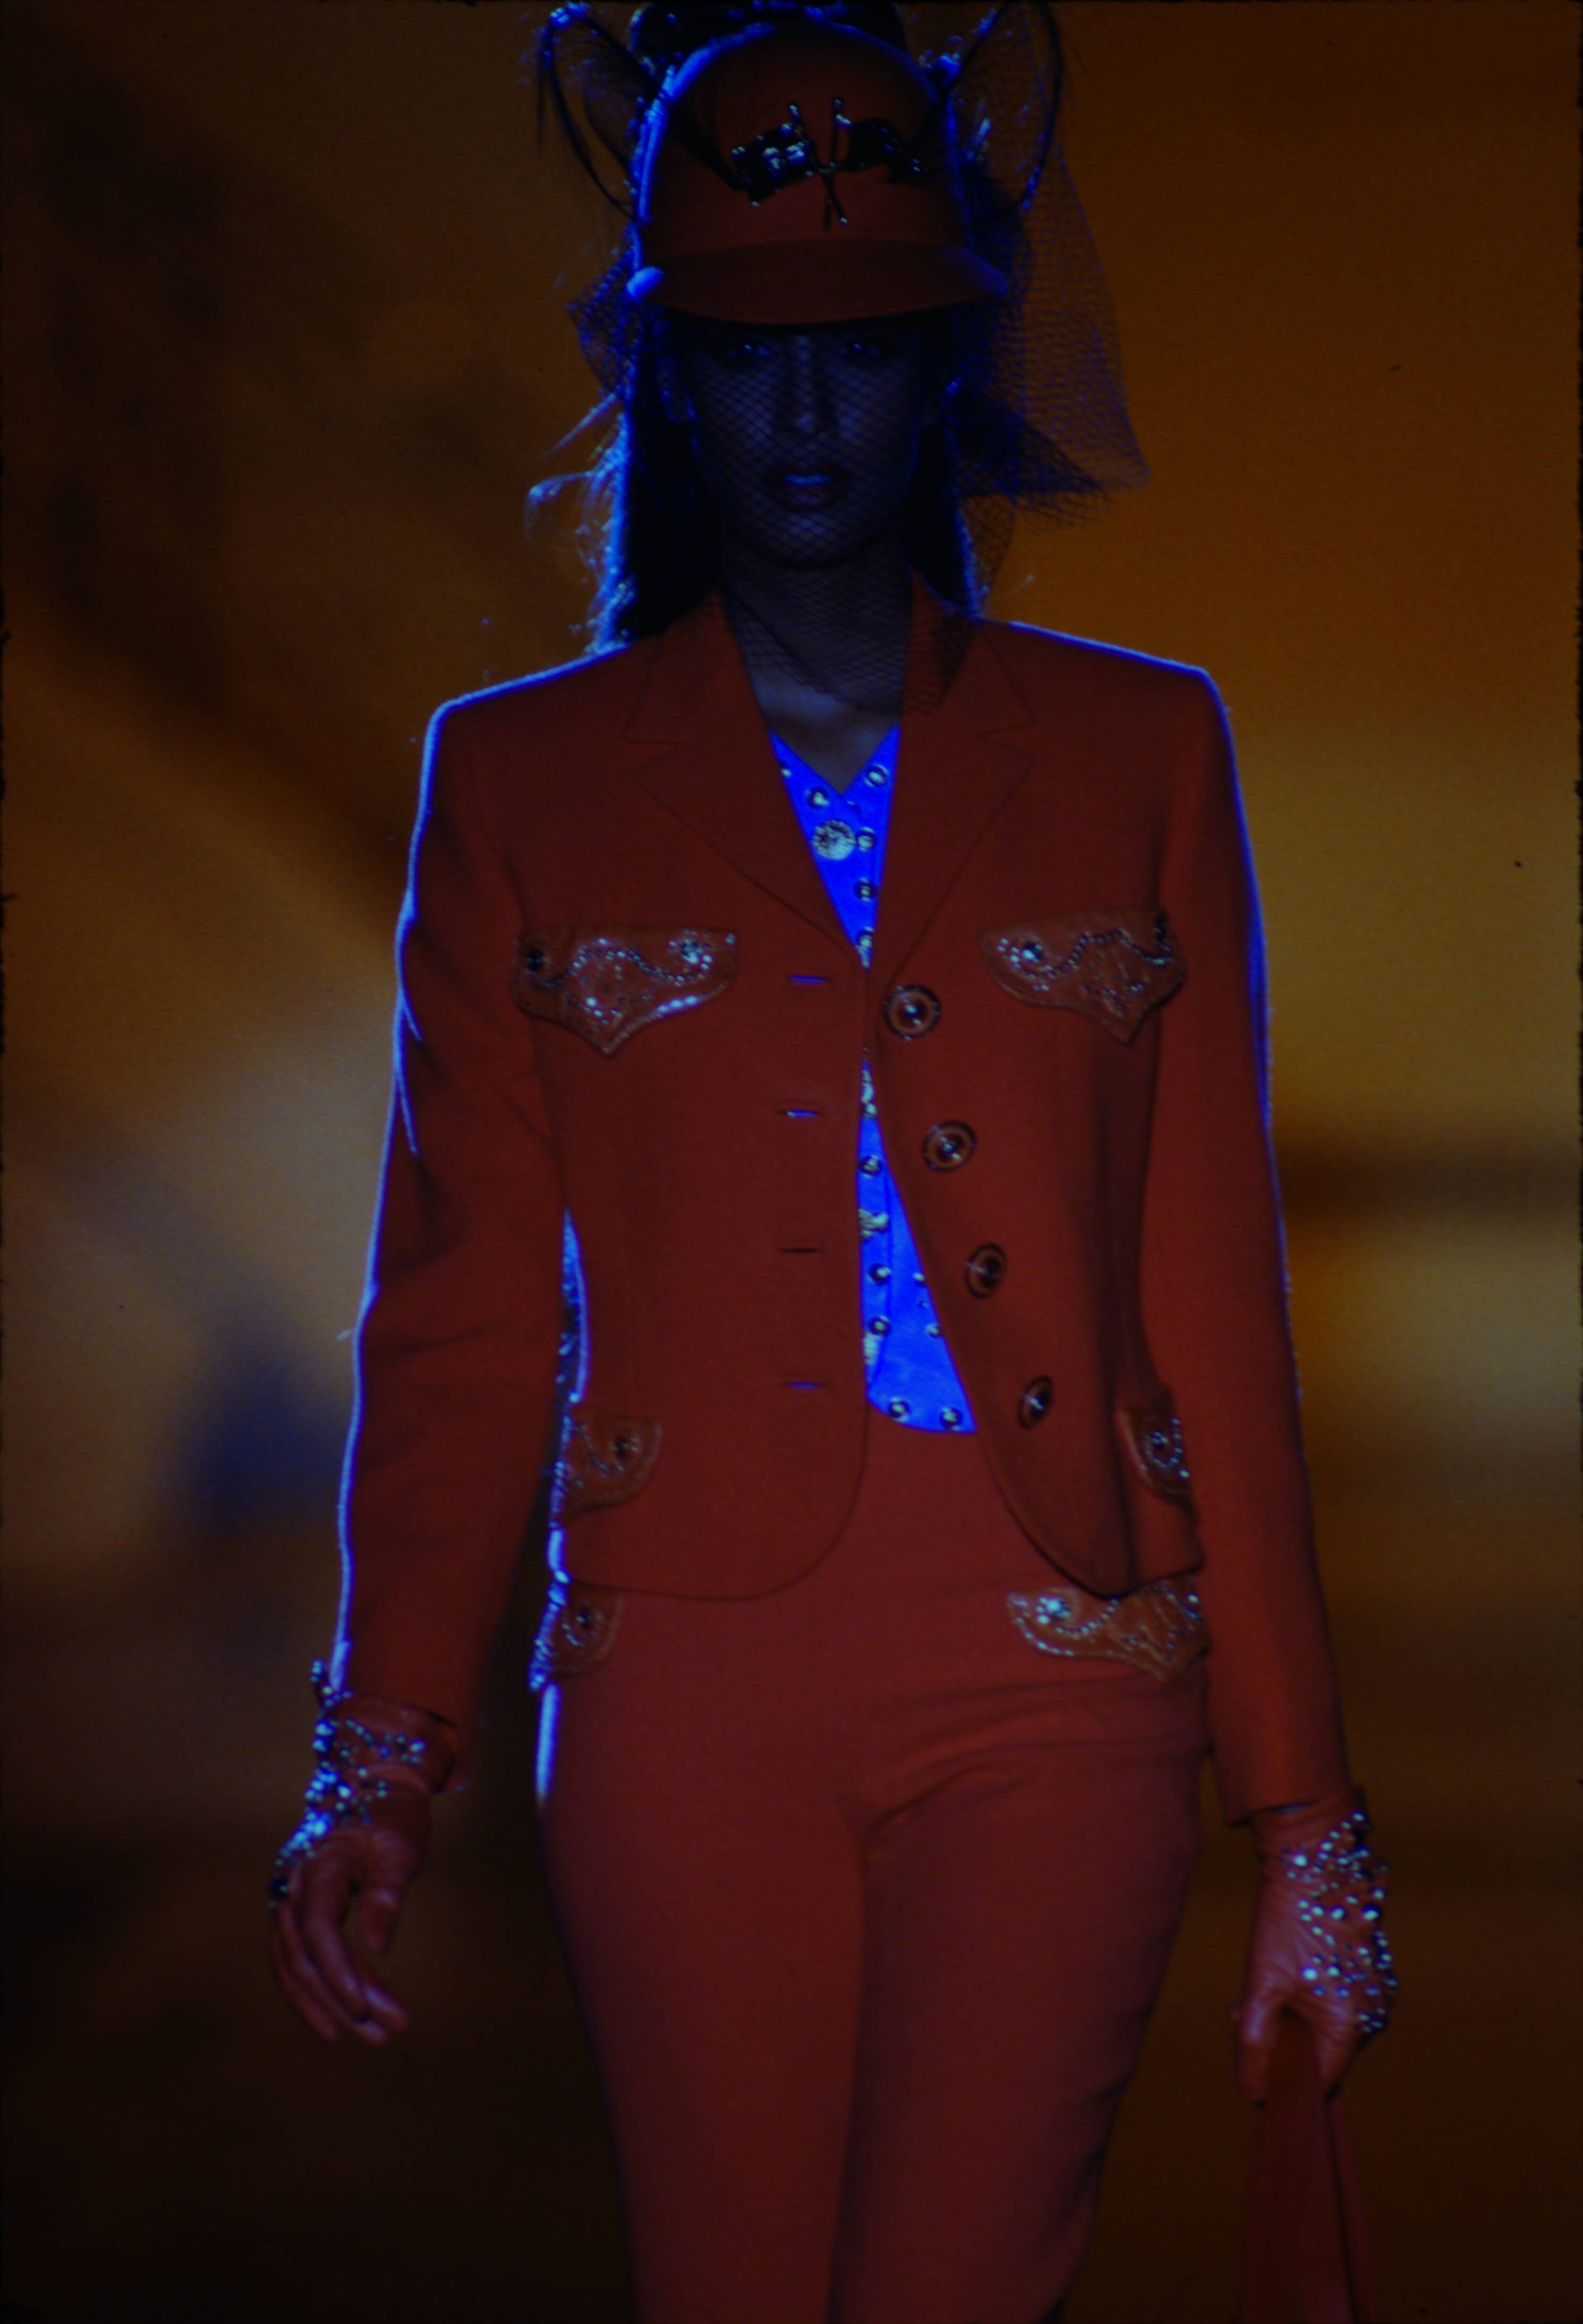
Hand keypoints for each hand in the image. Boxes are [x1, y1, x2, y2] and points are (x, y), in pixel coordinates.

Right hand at [266, 1666, 457, 2043]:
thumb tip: (378, 1947)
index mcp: (319, 1865)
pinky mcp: (296, 1911)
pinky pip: (295, 1958)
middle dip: (341, 1999)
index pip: (318, 1930)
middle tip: (386, 2033)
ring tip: (374, 2038)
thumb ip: (387, 1894)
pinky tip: (342, 2019)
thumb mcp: (401, 1849)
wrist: (370, 1785)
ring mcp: (289, 1898)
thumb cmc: (392, 1816)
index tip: (365, 2007)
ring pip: (294, 1964)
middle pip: (305, 1955)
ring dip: (328, 2004)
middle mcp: (293, 1884)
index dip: (338, 1972)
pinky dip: (314, 1990)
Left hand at [1232, 1787, 1394, 2103]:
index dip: (1284, 2080)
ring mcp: (1373, 1990)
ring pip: (1325, 2024)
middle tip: (1242, 2022)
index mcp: (1351, 2024)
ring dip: (1290, 2019)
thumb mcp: (1262, 1985)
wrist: (1314, 1860)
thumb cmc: (1289, 1920)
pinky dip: (1305, 2000)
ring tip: (1250, 2000)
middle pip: (1322, 2050)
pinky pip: (1334, 2001)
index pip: (1319, 2078)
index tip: (1253, 2071)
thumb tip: (1251, 2091)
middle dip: (1281, 2043)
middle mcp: (1372, 2012)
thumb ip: (1254, 2043)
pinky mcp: (1367, 1970)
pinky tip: (1277, 1981)